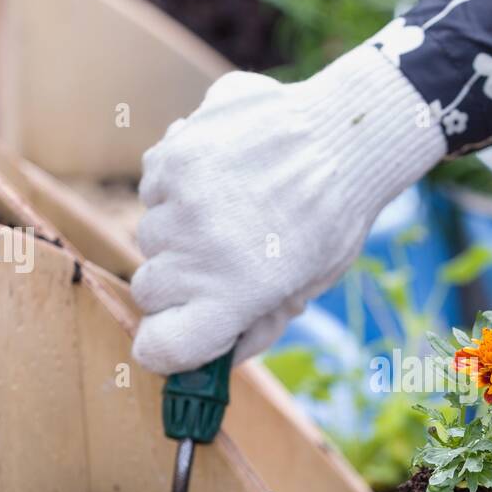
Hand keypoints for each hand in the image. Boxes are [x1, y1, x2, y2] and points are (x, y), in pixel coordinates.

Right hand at [131, 45, 444, 373]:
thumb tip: (216, 356)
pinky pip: (152, 187)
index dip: (164, 345)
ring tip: (229, 208)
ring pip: (149, 235)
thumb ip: (258, 325)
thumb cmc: (333, 218)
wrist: (343, 136)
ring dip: (177, 230)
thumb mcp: (308, 286)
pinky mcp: (170, 156)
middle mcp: (196, 252)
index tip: (177, 333)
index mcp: (234, 296)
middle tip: (223, 258)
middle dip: (178, 283)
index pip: (158, 347)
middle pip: (148, 291)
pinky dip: (176, 186)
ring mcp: (178, 202)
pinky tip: (220, 174)